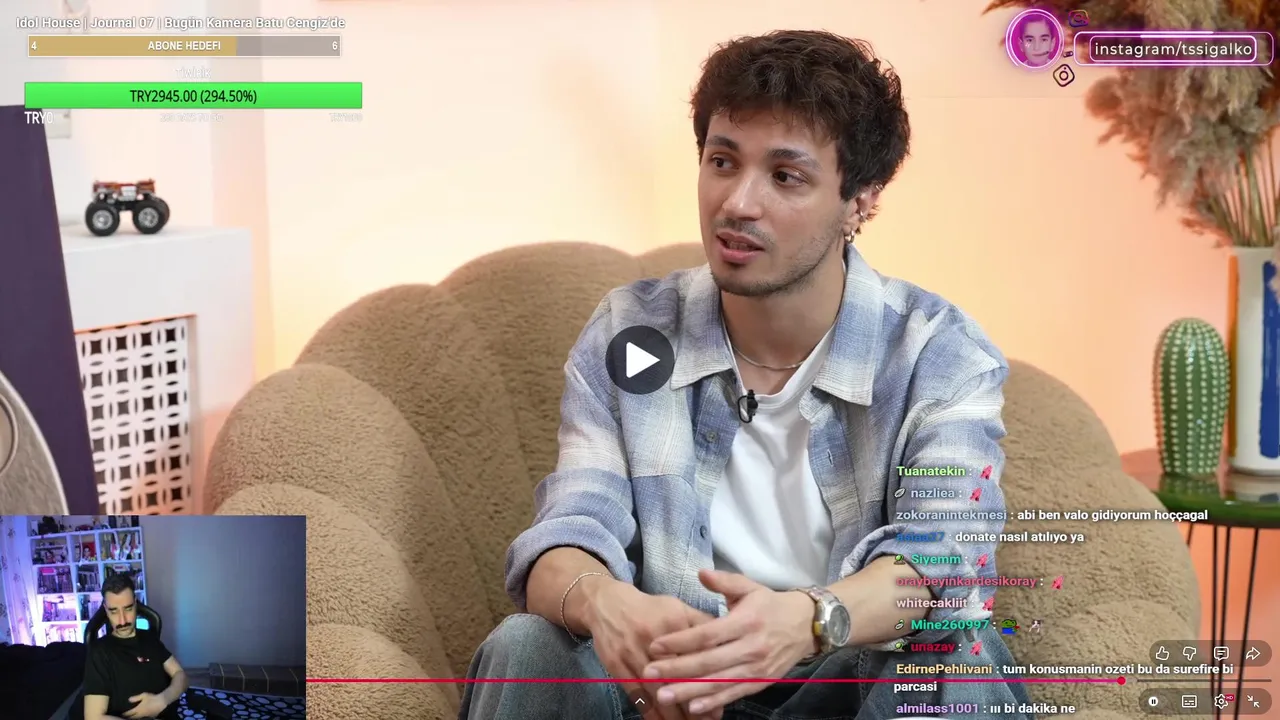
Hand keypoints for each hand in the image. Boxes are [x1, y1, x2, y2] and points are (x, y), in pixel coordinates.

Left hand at [123, 692, 166, 717]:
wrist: (162, 701)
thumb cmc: (153, 697)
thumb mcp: (144, 695)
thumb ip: (136, 698)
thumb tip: (129, 699)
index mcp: (138, 709)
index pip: (130, 713)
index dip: (125, 714)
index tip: (122, 714)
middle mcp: (141, 714)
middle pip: (133, 718)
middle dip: (129, 718)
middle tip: (125, 717)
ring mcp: (146, 716)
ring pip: (138, 719)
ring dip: (135, 719)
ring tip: (132, 718)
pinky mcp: (151, 717)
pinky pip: (144, 719)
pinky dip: (141, 719)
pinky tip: (141, 718)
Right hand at [585, 580, 720, 719]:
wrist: (607, 604)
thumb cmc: (650, 609)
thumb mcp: (678, 608)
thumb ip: (702, 625)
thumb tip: (726, 645)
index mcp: (673, 622)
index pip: (695, 656)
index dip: (708, 681)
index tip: (720, 703)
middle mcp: (652, 639)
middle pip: (675, 677)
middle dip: (692, 703)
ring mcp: (632, 653)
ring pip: (656, 690)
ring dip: (672, 713)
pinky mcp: (616, 665)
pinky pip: (635, 693)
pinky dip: (649, 711)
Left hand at [643, 569, 815, 715]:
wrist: (807, 625)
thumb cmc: (771, 605)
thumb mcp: (750, 587)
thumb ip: (724, 581)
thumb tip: (700, 572)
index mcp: (745, 621)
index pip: (707, 634)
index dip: (680, 641)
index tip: (655, 646)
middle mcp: (750, 647)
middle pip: (708, 661)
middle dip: (676, 669)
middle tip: (649, 674)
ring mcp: (756, 668)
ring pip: (719, 682)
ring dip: (689, 690)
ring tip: (664, 695)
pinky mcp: (760, 682)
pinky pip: (734, 694)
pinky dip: (714, 702)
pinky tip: (693, 707)